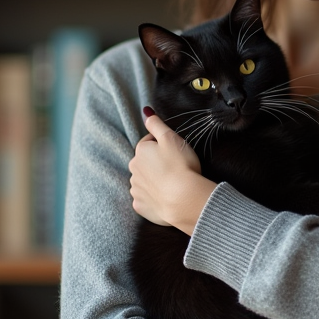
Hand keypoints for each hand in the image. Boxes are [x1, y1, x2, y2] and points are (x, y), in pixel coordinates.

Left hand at [128, 107, 214, 233]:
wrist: (184, 199)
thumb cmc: (180, 165)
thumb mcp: (171, 138)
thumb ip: (156, 124)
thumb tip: (146, 111)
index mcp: (140, 152)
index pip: (149, 142)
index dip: (163, 145)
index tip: (175, 152)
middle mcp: (133, 170)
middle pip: (145, 162)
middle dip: (157, 164)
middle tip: (176, 168)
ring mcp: (136, 189)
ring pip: (145, 181)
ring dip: (155, 181)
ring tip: (172, 184)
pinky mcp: (141, 206)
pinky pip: (146, 199)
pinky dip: (154, 198)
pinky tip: (166, 197)